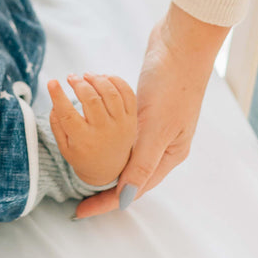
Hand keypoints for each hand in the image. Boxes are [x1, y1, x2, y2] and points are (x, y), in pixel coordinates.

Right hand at [47, 73, 137, 186]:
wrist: (110, 170)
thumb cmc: (83, 155)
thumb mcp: (64, 146)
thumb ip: (56, 124)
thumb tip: (55, 102)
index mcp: (84, 140)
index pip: (68, 115)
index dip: (58, 96)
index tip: (52, 82)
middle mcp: (104, 132)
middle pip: (92, 100)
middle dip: (79, 83)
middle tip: (70, 77)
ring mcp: (121, 125)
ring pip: (111, 94)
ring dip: (97, 80)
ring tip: (86, 76)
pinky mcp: (132, 119)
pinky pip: (128, 94)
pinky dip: (116, 81)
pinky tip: (104, 77)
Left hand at [73, 3, 228, 217]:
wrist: (180, 45)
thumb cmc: (172, 86)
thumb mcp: (156, 127)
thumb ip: (141, 162)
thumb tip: (124, 196)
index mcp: (170, 154)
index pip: (134, 188)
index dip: (107, 201)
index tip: (82, 212)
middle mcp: (162, 144)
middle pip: (128, 174)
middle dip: (103, 187)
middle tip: (77, 199)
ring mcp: (153, 125)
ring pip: (122, 151)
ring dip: (101, 159)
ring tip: (78, 169)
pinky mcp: (144, 107)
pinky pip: (120, 129)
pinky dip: (103, 134)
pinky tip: (88, 135)